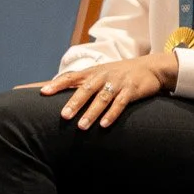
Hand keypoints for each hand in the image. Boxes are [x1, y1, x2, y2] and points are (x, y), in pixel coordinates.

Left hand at [41, 53, 179, 129]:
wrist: (151, 67)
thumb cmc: (119, 73)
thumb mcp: (101, 73)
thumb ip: (82, 82)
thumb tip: (56, 90)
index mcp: (93, 72)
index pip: (71, 76)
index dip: (57, 84)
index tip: (42, 93)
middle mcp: (104, 76)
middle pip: (86, 89)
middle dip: (74, 103)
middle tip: (63, 116)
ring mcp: (118, 83)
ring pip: (102, 98)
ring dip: (91, 113)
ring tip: (82, 126)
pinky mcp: (132, 90)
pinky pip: (120, 103)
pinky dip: (112, 114)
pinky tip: (104, 125)